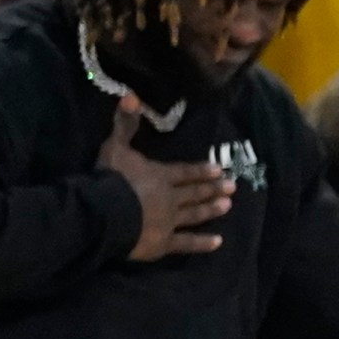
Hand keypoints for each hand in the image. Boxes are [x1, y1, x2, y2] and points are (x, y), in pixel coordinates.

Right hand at [99, 101, 230, 259]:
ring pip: (194, 214)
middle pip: (194, 192)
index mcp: (160, 175)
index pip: (185, 172)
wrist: (105, 213)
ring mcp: (169, 222)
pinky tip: (217, 242)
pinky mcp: (163, 243)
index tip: (219, 170)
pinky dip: (202, 243)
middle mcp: (170, 198)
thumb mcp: (115, 147)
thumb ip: (125, 124)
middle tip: (232, 186)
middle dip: (213, 188)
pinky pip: (186, 243)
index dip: (201, 171)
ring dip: (211, 209)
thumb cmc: (111, 179)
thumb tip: (130, 95)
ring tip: (228, 206)